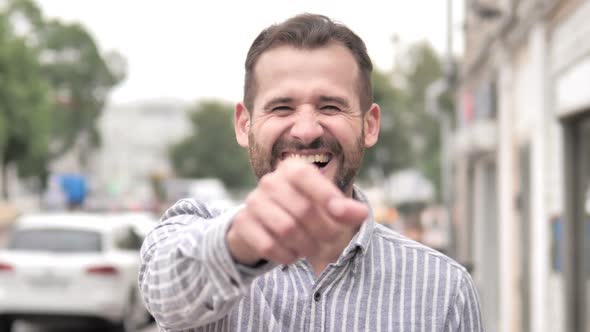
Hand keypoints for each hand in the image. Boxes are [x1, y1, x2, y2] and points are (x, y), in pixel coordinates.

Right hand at [226, 158, 367, 265]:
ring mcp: (253, 202)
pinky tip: (293, 254)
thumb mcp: (325, 205)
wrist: (262, 224)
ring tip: (312, 247)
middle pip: (302, 209)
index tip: (348, 216)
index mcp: (291, 169)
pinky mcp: (243, 224)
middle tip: (331, 241)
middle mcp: (270, 182)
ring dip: (306, 245)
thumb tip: (362, 214)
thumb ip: (344, 209)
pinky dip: (287, 255)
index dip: (327, 196)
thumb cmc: (302, 209)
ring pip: (286, 229)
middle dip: (323, 230)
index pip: (305, 177)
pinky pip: (269, 245)